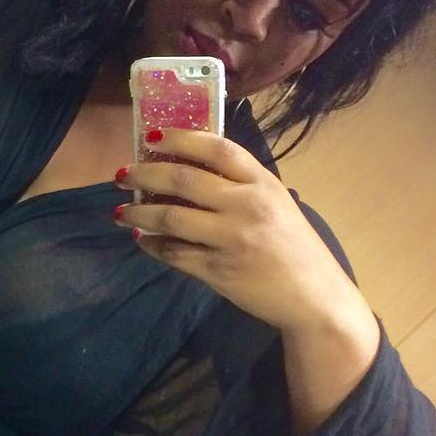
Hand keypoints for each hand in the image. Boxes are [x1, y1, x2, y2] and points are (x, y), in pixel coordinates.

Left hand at [111, 129, 361, 332]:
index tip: (150, 137)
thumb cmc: (293, 247)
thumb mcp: (275, 204)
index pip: (216, 148)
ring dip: (139, 214)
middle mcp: (246, 205)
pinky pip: (174, 254)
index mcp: (262, 183)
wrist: (314, 298)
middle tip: (122, 175)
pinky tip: (142, 240)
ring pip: (170, 218)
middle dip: (144, 175)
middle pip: (183, 179)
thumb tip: (184, 172)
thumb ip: (238, 187)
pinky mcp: (218, 270)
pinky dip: (152, 246)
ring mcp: (231, 239)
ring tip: (120, 212)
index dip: (180, 138)